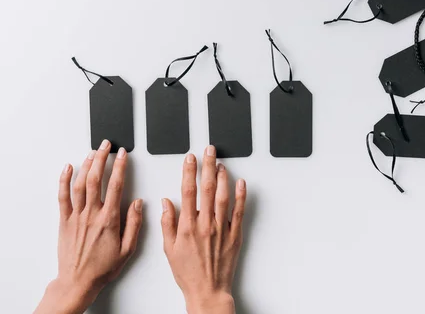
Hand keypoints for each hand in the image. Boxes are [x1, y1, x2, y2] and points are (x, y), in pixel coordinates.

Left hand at [34, 140, 142, 313]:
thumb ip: (134, 224)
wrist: (78, 281)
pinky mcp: (64, 221)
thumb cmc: (102, 267)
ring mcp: (76, 216)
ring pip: (80, 184)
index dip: (120, 166)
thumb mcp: (128, 249)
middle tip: (106, 145)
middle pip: (96, 179)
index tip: (123, 155)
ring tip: (93, 152)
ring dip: (86, 165)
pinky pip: (62, 196)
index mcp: (109, 219)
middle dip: (102, 158)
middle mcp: (91, 214)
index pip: (116, 185)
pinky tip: (68, 168)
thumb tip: (138, 203)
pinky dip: (64, 180)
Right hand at [161, 146, 246, 313]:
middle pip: (207, 188)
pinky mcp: (235, 235)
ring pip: (223, 196)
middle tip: (208, 150)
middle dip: (207, 166)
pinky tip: (240, 183)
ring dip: (222, 177)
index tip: (190, 158)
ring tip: (221, 163)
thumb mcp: (168, 249)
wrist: (208, 290)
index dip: (188, 171)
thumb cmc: (188, 272)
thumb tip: (166, 202)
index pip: (187, 191)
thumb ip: (167, 223)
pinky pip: (239, 212)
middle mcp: (205, 224)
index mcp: (187, 226)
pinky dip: (240, 196)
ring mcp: (222, 229)